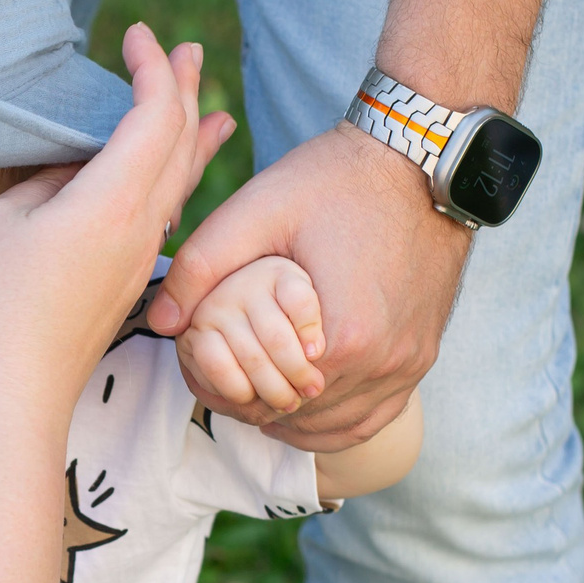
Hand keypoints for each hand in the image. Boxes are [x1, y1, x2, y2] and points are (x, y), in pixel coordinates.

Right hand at [0, 25, 232, 419]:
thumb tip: (71, 172)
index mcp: (111, 200)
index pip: (155, 115)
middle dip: (184, 89)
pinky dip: (180, 177)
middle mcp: (139, 224)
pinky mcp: (128, 280)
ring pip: (182, 180)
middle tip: (186, 51)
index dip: (153, 68)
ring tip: (212, 109)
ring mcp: (139, 255)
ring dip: (194, 135)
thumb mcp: (0, 224)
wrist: (20, 390)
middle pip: (180, 141)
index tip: (137, 35)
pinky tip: (178, 180)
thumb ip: (42, 184)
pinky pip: (167, 212)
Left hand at [149, 120, 470, 452]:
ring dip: (295, 414)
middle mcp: (381, 363)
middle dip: (257, 400)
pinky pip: (376, 416)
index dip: (229, 386)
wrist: (417, 158)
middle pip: (299, 414)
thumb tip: (161, 323)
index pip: (265, 398)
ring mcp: (408, 364)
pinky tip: (304, 401)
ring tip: (258, 387)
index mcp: (339, 338)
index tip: (210, 364)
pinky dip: (336, 417)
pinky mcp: (422, 356)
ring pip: (336, 425)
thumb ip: (202, 267)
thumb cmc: (334, 180)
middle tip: (227, 376)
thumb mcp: (257, 212)